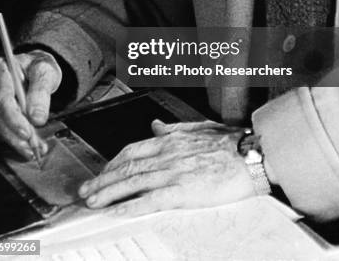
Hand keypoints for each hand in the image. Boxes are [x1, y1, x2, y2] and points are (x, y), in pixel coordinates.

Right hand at [0, 50, 61, 158]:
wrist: (35, 71)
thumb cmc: (38, 68)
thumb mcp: (45, 71)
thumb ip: (41, 91)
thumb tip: (37, 118)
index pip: (2, 96)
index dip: (13, 117)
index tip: (27, 132)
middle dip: (14, 133)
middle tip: (32, 145)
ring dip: (15, 141)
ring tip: (34, 150)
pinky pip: (0, 130)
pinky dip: (15, 142)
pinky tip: (29, 149)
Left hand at [78, 120, 255, 216]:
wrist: (252, 154)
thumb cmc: (231, 143)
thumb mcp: (199, 128)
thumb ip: (174, 129)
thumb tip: (156, 126)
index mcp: (170, 140)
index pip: (132, 150)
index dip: (113, 162)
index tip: (102, 172)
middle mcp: (166, 154)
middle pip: (126, 166)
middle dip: (102, 179)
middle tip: (86, 191)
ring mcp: (172, 172)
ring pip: (132, 182)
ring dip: (108, 193)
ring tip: (92, 202)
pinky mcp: (182, 190)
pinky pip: (150, 200)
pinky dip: (130, 205)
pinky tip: (118, 211)